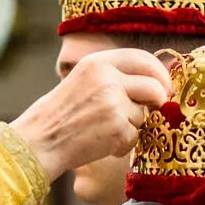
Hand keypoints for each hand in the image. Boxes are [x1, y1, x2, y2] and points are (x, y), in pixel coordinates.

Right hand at [10, 49, 172, 179]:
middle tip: (155, 111)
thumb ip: (114, 76)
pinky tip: (102, 144)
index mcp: (98, 63)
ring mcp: (113, 104)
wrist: (40, 141)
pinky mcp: (117, 129)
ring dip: (132, 126)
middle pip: (154, 87)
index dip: (160, 74)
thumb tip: (156, 79)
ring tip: (105, 130)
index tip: (164, 86)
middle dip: (159, 101)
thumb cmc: (60, 114)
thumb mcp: (84, 80)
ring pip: (144, 115)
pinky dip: (123, 145)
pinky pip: (135, 137)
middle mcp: (108, 79)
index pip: (143, 59)